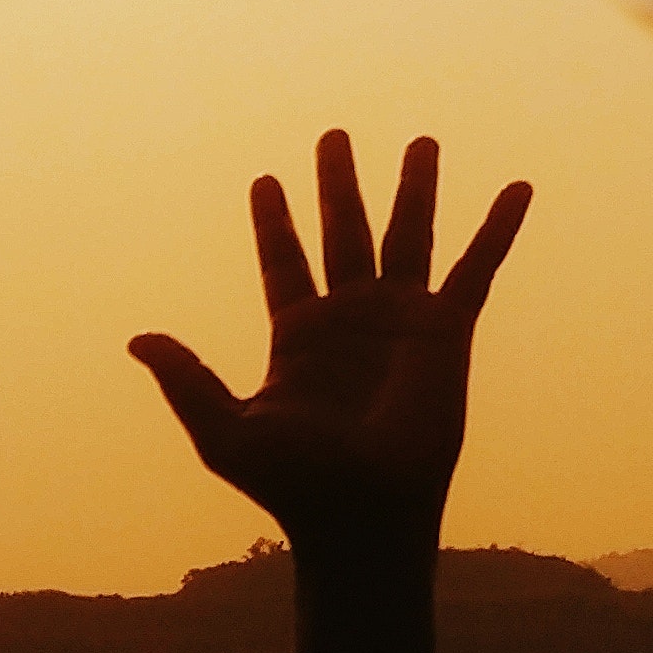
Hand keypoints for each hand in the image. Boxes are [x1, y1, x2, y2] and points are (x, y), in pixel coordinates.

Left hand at [131, 131, 528, 541]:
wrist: (364, 515)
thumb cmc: (294, 485)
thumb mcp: (225, 432)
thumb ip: (186, 380)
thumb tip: (135, 340)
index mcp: (297, 336)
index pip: (283, 263)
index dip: (274, 223)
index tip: (265, 181)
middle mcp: (349, 320)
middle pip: (343, 232)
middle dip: (338, 184)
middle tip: (332, 137)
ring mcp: (400, 323)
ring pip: (407, 237)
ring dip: (415, 189)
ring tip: (422, 142)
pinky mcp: (447, 334)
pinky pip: (476, 269)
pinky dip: (497, 230)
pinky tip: (517, 190)